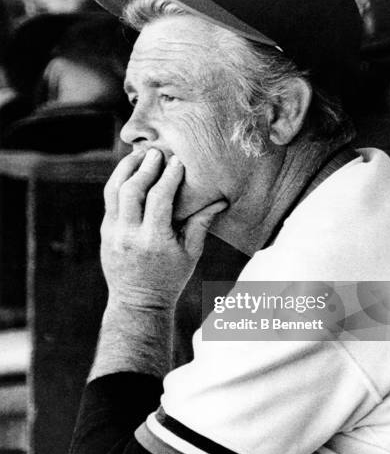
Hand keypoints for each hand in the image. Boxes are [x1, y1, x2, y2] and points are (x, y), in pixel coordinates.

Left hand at [101, 148, 227, 310]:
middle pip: (132, 190)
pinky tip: (130, 171)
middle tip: (156, 151)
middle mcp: (129, 235)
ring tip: (139, 155)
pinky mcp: (105, 232)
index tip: (178, 160)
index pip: (160, 198)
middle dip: (145, 166)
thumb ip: (201, 223)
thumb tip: (220, 199)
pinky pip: (109, 200)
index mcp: (154, 241)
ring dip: (126, 169)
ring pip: (113, 191)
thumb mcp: (190, 253)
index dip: (170, 176)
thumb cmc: (171, 277)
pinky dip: (119, 182)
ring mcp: (112, 233)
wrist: (138, 301)